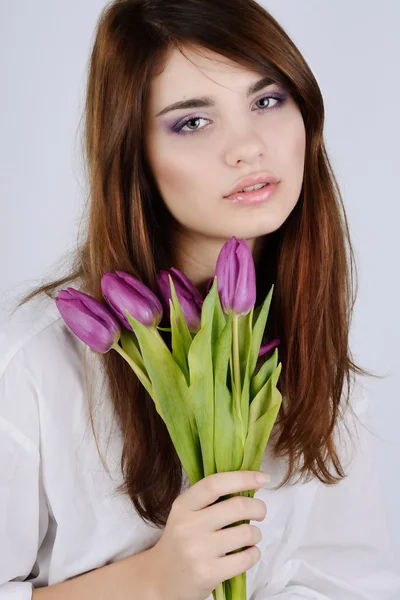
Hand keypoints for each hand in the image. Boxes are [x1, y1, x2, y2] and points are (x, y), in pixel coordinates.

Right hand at [149, 470, 267, 599]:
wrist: (161, 579)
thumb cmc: (181, 541)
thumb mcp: (186, 514)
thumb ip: (211, 499)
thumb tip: (251, 483)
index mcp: (183, 505)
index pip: (215, 484)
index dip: (242, 477)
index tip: (262, 477)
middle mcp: (188, 526)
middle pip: (237, 506)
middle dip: (258, 507)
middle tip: (260, 512)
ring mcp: (198, 551)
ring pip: (246, 532)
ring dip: (256, 533)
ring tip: (250, 536)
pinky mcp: (209, 574)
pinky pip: (246, 558)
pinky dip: (254, 553)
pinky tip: (248, 552)